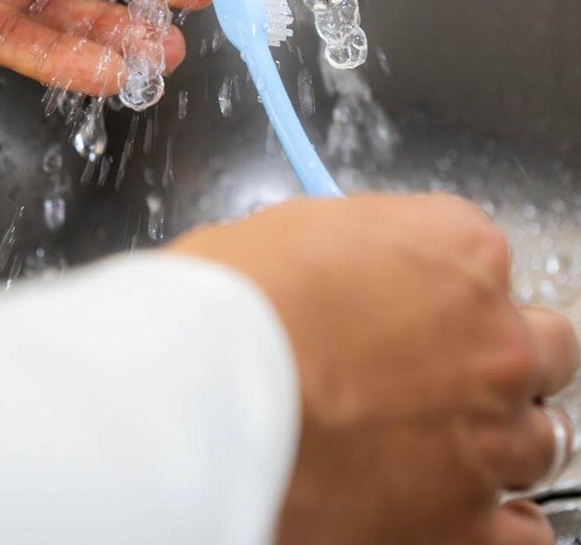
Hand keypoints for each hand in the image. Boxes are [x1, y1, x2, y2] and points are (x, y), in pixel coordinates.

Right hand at [171, 193, 578, 544]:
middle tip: (441, 375)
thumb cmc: (236, 301)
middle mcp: (493, 336)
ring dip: (497, 437)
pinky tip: (462, 510)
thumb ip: (362, 249)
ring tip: (436, 445)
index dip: (445, 291)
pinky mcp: (464, 521)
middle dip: (495, 359)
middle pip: (539, 347)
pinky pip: (525, 533)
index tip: (419, 310)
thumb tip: (356, 268)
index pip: (488, 263)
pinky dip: (501, 522)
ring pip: (539, 436)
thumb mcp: (300, 229)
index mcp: (459, 247)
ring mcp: (488, 430)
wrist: (204, 390)